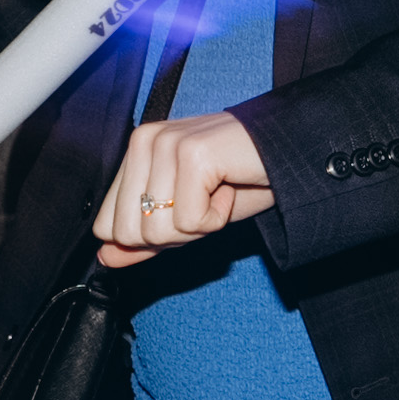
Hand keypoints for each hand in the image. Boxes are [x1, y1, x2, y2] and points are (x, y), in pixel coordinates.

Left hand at [89, 109, 272, 269]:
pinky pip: (190, 221)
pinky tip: (229, 188)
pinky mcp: (192, 154)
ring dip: (198, 226)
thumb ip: (144, 237)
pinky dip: (217, 218)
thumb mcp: (187, 216)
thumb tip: (105, 258)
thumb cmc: (245, 178)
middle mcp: (144, 141)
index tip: (186, 211)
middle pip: (128, 233)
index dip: (150, 237)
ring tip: (218, 194)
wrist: (293, 154)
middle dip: (174, 235)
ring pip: (157, 230)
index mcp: (136, 151)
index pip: (107, 224)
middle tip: (205, 205)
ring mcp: (166, 144)